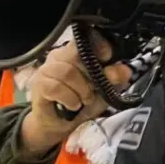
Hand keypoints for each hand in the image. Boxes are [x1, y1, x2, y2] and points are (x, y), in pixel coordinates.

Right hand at [20, 37, 129, 154]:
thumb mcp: (103, 92)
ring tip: (83, 101)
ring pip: (67, 72)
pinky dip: (69, 99)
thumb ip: (113, 79)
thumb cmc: (81, 103)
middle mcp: (59, 55)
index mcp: (76, 52)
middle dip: (90, 77)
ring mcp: (47, 68)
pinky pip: (56, 87)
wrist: (60, 125)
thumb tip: (125, 70)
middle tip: (93, 93)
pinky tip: (72, 105)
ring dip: (80, 90)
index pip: (85, 37)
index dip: (97, 43)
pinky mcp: (39, 84)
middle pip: (76, 55)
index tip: (107, 55)